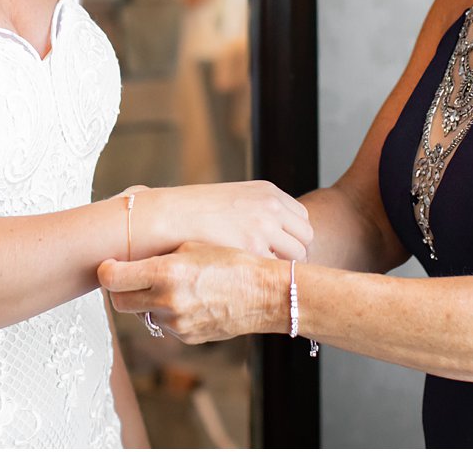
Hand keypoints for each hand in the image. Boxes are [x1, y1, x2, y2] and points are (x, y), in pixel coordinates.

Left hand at [100, 241, 279, 344]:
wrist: (265, 294)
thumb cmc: (232, 262)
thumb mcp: (193, 246)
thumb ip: (159, 254)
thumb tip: (131, 253)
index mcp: (166, 272)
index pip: (113, 279)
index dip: (106, 271)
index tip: (108, 265)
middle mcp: (167, 301)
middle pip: (119, 302)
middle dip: (120, 289)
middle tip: (128, 275)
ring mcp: (177, 324)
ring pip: (142, 314)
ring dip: (145, 301)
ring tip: (167, 283)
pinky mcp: (187, 338)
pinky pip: (164, 325)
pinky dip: (166, 313)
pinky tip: (186, 298)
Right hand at [135, 181, 311, 260]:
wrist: (168, 218)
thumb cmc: (193, 212)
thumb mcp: (232, 199)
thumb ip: (256, 210)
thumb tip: (270, 230)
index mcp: (267, 192)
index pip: (301, 218)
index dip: (293, 237)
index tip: (282, 251)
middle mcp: (271, 206)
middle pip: (305, 237)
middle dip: (295, 254)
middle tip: (278, 269)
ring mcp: (264, 228)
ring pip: (298, 256)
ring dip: (285, 267)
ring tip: (266, 277)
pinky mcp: (253, 249)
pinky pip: (277, 269)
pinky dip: (269, 277)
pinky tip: (254, 281)